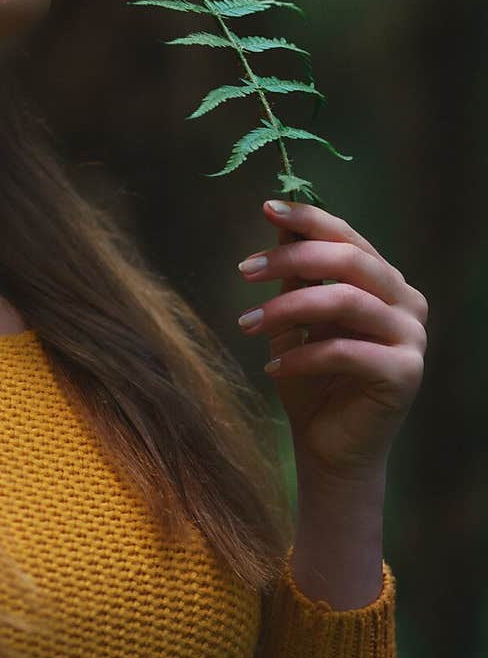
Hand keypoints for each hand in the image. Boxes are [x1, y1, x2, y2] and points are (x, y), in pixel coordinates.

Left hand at [236, 199, 427, 484]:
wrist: (329, 449)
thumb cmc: (312, 379)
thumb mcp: (297, 318)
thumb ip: (298, 273)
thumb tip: (280, 221)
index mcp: (385, 281)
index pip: (348, 237)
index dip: (308, 219)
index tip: (266, 208)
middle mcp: (407, 302)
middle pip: (349, 260)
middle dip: (290, 260)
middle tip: (244, 271)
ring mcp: (412, 337)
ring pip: (344, 301)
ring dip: (285, 308)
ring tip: (245, 324)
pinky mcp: (405, 372)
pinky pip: (344, 350)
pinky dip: (300, 355)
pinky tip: (271, 366)